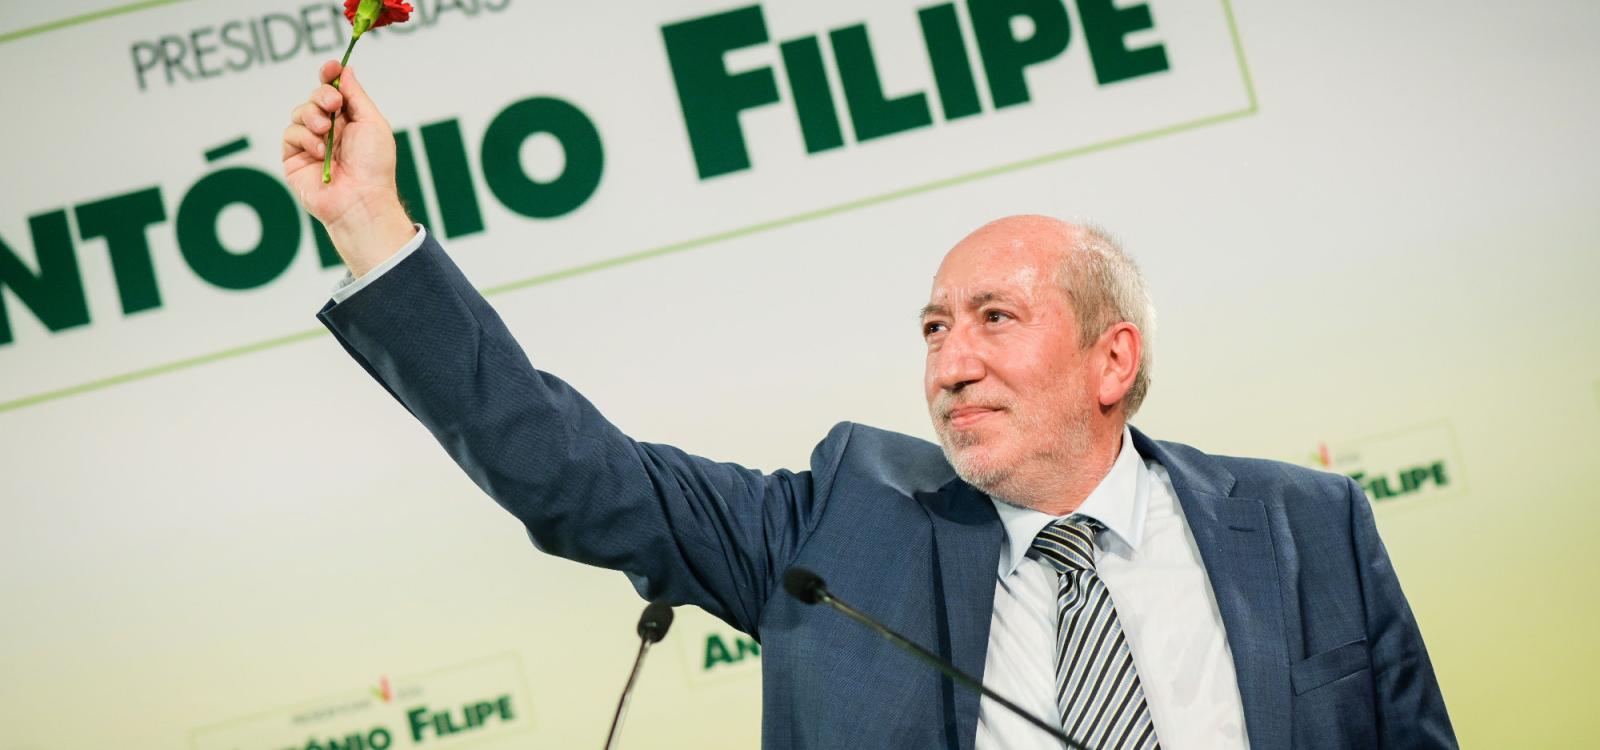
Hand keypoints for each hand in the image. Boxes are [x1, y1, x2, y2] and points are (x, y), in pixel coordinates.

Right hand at [282, 60, 414, 275]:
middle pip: (316, 97)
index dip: (331, 76)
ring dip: (313, 117)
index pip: (335, 91)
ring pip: (300, 112)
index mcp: (350, 122)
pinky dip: (305, 138)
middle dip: (323, 95)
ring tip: (326, 132)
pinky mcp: (294, 157)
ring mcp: (311, 144)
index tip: (331, 66)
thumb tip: (346, 70)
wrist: (361, 199)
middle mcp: (330, 131)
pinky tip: (320, 152)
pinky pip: (291, 133)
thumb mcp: (372, 123)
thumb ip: (356, 96)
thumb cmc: (374, 166)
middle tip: (333, 105)